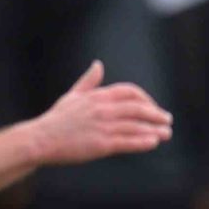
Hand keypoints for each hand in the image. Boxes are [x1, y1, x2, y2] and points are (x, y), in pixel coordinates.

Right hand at [30, 61, 173, 165]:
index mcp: (97, 96)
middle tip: (167, 121)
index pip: (129, 92)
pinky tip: (153, 142)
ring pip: (136, 126)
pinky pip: (127, 142)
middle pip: (138, 108)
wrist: (40, 139)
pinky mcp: (101, 144)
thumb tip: (98, 64)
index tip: (153, 108)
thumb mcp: (72, 95)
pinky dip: (142, 141)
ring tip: (166, 134)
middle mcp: (103, 109)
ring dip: (154, 129)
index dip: (146, 99)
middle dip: (156, 114)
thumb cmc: (56, 120)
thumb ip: (88, 81)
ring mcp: (103, 126)